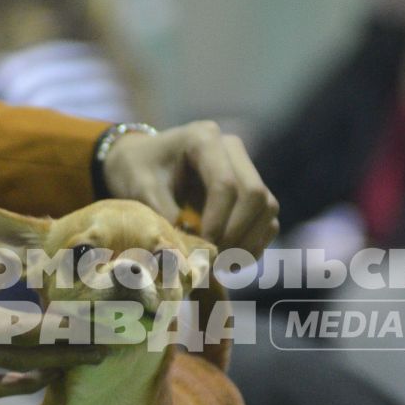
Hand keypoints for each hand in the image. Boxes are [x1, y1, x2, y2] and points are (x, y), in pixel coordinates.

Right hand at [0, 230, 107, 396]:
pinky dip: (21, 384)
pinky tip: (46, 376)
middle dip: (81, 339)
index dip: (66, 306)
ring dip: (63, 362)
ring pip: (21, 365)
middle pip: (34, 340)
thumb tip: (20, 244)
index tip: (102, 298)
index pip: (27, 307)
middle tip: (122, 332)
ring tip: (100, 354)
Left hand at [100, 120, 278, 255]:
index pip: (225, 184)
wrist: (143, 162)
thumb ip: (162, 215)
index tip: (201, 249)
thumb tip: (185, 251)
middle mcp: (232, 149)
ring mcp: (246, 168)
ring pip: (267, 208)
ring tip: (220, 265)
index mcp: (203, 139)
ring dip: (248, 243)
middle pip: (255, 194)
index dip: (217, 222)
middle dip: (235, 234)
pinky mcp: (252, 190)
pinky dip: (253, 245)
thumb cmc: (137, 170)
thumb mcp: (140, 188)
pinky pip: (267, 220)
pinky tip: (229, 262)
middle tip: (212, 261)